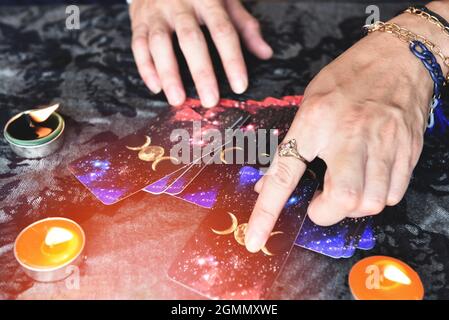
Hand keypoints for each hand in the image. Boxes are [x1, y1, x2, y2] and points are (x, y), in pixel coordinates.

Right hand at [129, 0, 272, 106]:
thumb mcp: (226, 0)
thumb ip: (245, 26)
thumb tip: (265, 53)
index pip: (223, 30)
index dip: (232, 59)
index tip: (239, 86)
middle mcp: (180, 3)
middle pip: (190, 39)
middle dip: (201, 72)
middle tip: (209, 100)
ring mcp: (156, 11)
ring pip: (159, 43)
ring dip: (169, 74)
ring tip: (177, 100)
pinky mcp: (138, 20)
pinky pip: (138, 45)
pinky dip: (146, 67)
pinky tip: (156, 88)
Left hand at [244, 27, 434, 251]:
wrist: (398, 58)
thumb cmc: (348, 78)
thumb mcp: (309, 104)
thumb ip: (292, 145)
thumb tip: (270, 183)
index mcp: (315, 121)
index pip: (285, 175)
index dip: (266, 214)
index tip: (254, 240)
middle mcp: (350, 135)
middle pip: (343, 199)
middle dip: (326, 213)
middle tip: (320, 203)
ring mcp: (384, 143)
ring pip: (372, 202)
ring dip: (352, 207)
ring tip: (346, 188)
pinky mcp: (407, 151)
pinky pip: (394, 194)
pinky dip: (377, 197)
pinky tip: (369, 180)